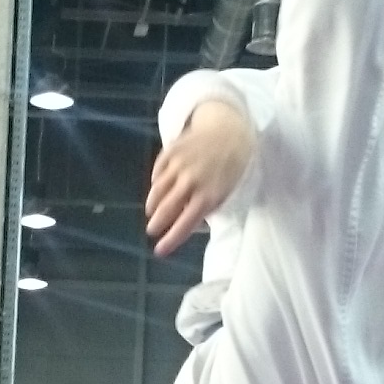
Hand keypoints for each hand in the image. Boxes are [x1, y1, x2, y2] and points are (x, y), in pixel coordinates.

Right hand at [146, 98, 255, 259]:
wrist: (230, 132)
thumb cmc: (231, 168)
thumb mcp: (225, 193)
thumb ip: (206, 208)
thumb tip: (185, 222)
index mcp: (208, 195)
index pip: (184, 224)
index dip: (171, 240)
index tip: (159, 251)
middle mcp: (190, 181)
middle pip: (166, 209)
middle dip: (156, 224)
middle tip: (152, 230)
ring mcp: (178, 165)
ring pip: (157, 191)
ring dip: (153, 205)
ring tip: (152, 211)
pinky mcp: (170, 151)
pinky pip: (157, 172)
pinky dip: (155, 182)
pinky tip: (157, 188)